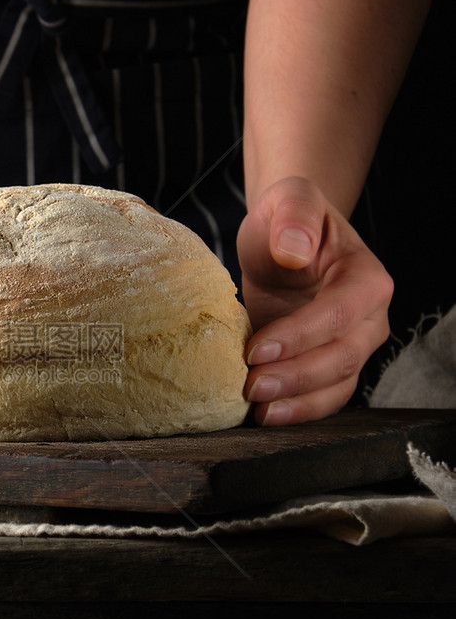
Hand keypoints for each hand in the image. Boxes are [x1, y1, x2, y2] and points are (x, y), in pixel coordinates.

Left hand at [237, 176, 392, 425]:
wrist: (284, 244)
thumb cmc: (286, 223)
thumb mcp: (287, 202)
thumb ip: (293, 217)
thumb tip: (295, 252)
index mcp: (365, 278)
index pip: (340, 313)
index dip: (300, 335)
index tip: (256, 349)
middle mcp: (368, 318)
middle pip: (342, 357)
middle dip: (296, 377)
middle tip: (250, 387)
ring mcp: (351, 347)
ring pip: (336, 386)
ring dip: (297, 403)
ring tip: (256, 411)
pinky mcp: (327, 367)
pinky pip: (323, 398)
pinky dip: (297, 411)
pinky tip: (263, 416)